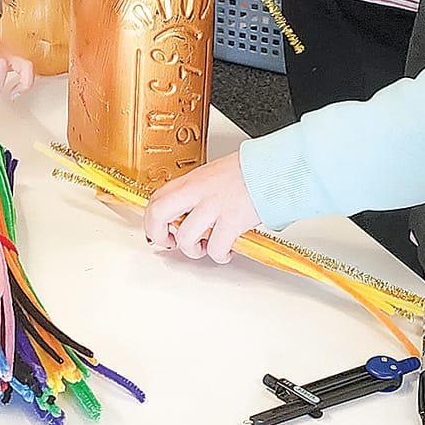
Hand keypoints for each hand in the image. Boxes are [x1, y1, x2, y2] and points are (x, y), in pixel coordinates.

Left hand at [144, 152, 260, 262]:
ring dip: (192, 250)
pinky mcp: (232, 221)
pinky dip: (219, 255)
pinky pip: (216, 248)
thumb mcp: (212, 175)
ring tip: (204, 248)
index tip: (157, 230)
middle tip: (169, 243)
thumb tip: (186, 213)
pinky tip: (226, 250)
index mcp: (192, 181)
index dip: (151, 218)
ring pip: (185, 236)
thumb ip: (196, 193)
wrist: (273, 169)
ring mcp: (214, 206)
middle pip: (159, 213)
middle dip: (158, 234)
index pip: (157, 198)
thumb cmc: (248, 172)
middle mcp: (199, 192)